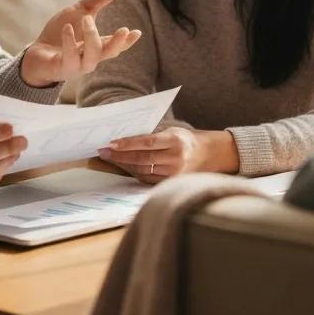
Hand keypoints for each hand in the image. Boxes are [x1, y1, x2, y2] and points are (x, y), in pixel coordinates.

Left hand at [20, 0, 141, 86]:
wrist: (37, 53)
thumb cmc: (61, 33)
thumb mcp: (80, 12)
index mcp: (97, 45)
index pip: (116, 45)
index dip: (127, 40)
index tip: (137, 32)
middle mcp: (90, 58)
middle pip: (108, 53)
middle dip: (117, 43)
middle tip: (124, 30)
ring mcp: (77, 65)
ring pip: (91, 58)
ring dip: (91, 38)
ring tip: (86, 19)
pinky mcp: (62, 68)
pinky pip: (70, 59)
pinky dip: (69, 43)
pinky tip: (67, 27)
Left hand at [97, 127, 239, 183]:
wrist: (210, 154)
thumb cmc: (186, 139)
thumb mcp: (173, 131)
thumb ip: (153, 135)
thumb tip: (124, 138)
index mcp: (176, 141)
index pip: (147, 143)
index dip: (127, 144)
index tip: (111, 144)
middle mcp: (176, 159)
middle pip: (142, 159)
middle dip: (120, 156)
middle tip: (103, 152)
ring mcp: (174, 174)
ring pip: (143, 171)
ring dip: (124, 165)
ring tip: (110, 159)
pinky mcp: (172, 183)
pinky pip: (148, 179)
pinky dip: (135, 173)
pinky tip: (124, 167)